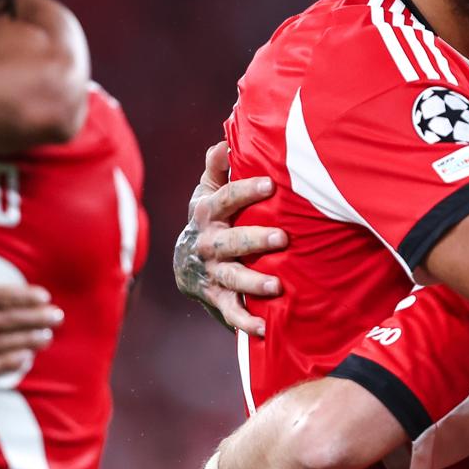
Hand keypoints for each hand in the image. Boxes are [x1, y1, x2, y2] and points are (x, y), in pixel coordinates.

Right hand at [173, 141, 287, 336]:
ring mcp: (212, 273)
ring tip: (277, 285)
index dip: (247, 190)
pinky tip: (264, 328)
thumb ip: (216, 167)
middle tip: (283, 238)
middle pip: (230, 242)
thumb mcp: (207, 192)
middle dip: (255, 240)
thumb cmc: (209, 219)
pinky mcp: (217, 298)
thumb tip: (223, 140)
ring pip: (231, 278)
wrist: (186, 263)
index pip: (226, 199)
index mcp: (206, 214)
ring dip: (253, 282)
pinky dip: (245, 322)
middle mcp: (207, 244)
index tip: (271, 184)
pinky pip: (230, 312)